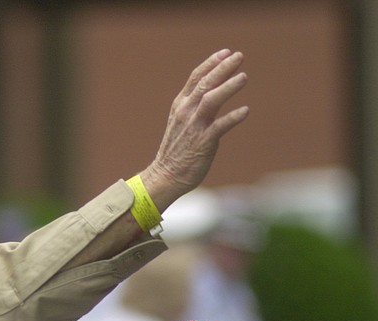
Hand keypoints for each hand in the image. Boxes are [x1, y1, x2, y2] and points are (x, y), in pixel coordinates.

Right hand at [142, 49, 248, 208]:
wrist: (166, 175)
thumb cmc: (177, 150)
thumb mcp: (181, 122)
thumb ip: (194, 106)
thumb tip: (212, 92)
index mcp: (180, 106)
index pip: (195, 78)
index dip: (211, 64)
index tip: (225, 53)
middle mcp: (186, 112)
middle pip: (205, 84)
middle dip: (222, 69)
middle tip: (239, 56)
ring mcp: (194, 127)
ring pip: (211, 100)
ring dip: (228, 87)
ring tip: (244, 77)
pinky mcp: (203, 142)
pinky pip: (220, 126)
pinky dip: (233, 117)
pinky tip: (245, 111)